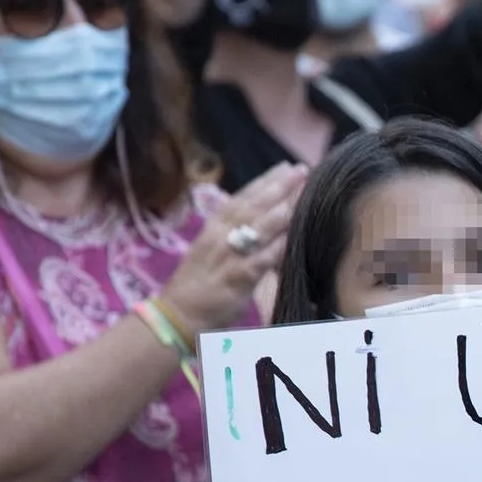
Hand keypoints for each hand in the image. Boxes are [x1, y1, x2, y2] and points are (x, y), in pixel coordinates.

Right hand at [158, 163, 307, 332]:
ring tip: (303, 192)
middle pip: (253, 205)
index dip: (265, 181)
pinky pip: (261, 258)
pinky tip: (295, 234)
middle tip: (301, 169)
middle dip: (278, 186)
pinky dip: (278, 245)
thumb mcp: (215, 251)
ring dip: (282, 208)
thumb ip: (237, 236)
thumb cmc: (199, 284)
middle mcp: (219, 235)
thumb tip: (263, 223)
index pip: (242, 197)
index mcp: (214, 227)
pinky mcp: (236, 277)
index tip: (285, 166)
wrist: (178, 314)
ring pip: (258, 226)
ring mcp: (227, 255)